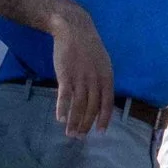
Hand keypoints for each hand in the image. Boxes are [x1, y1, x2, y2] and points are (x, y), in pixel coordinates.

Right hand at [51, 7, 115, 136]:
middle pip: (92, 107)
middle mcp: (95, 80)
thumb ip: (102, 80)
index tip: (100, 131)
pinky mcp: (65, 75)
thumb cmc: (88, 48)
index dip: (104, 118)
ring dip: (74, 121)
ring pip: (79, 105)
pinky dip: (62, 108)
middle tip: (80, 137)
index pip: (107, 103)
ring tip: (70, 133)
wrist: (74, 30)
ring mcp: (80, 78)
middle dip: (86, 124)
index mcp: (107, 77)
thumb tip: (102, 97)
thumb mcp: (103, 63)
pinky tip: (60, 118)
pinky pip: (65, 96)